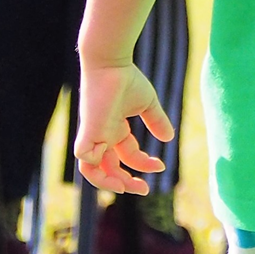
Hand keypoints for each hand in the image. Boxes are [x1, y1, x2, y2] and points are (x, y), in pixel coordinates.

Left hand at [74, 63, 172, 194]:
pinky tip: (115, 164)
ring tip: (126, 187)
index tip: (161, 166)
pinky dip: (96, 166)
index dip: (143, 164)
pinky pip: (85, 158)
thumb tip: (169, 138)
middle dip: (126, 182)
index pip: (128, 155)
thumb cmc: (126, 79)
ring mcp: (94, 136)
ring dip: (108, 182)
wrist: (110, 64)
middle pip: (109, 169)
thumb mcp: (147, 104)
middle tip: (144, 189)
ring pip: (91, 170)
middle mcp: (102, 137)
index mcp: (115, 130)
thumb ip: (157, 121)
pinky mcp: (88, 132)